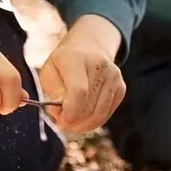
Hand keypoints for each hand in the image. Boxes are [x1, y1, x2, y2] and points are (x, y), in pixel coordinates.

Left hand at [38, 15, 125, 131]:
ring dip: (84, 124)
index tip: (61, 121)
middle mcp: (99, 66)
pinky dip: (94, 120)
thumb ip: (53, 94)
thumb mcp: (49, 72)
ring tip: (73, 122)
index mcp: (76, 59)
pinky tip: (84, 115)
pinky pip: (107, 114)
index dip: (70, 113)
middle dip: (74, 121)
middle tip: (63, 121)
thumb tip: (60, 115)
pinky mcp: (121, 87)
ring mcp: (113, 76)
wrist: (88, 46)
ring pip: (100, 114)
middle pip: (89, 107)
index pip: (79, 92)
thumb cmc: (64, 63)